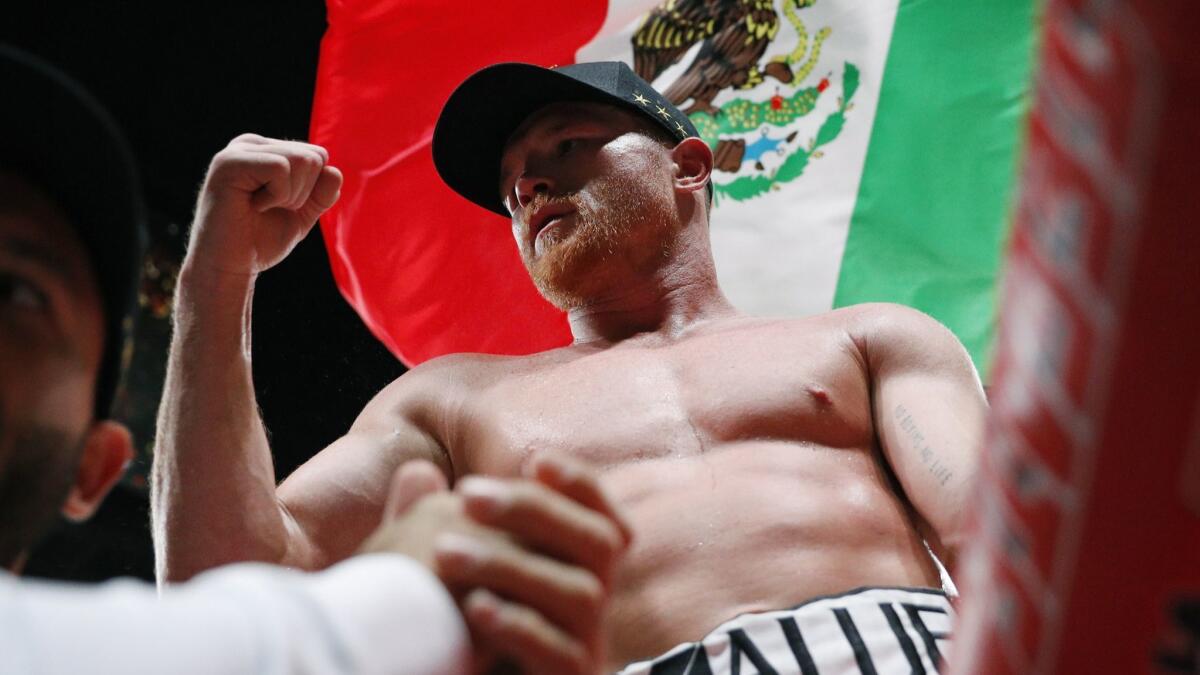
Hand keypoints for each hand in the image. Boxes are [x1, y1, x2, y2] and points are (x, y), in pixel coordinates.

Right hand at [185, 133, 342, 278]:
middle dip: (303, 193)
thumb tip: (334, 171)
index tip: (281, 206)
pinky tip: (253, 206)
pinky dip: (277, 196)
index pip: (318, 155)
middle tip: (270, 209)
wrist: (230, 267)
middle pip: (313, 156)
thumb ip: (322, 194)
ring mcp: (238, 150)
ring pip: (301, 160)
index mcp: (267, 150)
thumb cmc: (261, 240)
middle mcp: (251, 144)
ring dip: (290, 196)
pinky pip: (281, 168)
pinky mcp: (229, 162)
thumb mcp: (302, 214)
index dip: (312, 190)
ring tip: (260, 208)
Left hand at [360, 458, 630, 674]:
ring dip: (511, 564)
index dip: (580, 483)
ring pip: (580, 593)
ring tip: (443, 553)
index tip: (535, 461)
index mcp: (572, 567)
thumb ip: (430, 525)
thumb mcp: (435, 571)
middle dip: (535, 510)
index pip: (600, 514)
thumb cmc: (443, 628)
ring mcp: (586, 644)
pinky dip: (520, 626)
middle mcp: (589, 602)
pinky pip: (562, 653)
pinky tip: (473, 608)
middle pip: (599, 541)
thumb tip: (418, 473)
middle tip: (468, 495)